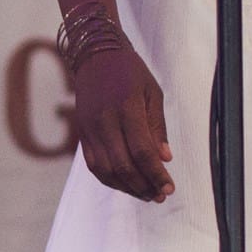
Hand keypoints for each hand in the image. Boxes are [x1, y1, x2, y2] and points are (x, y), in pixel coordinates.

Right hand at [72, 47, 173, 202]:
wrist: (94, 56)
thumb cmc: (129, 71)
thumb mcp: (152, 93)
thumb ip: (157, 127)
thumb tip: (165, 158)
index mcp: (126, 107)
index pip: (142, 150)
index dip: (156, 174)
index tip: (169, 187)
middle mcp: (105, 120)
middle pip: (123, 165)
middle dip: (144, 185)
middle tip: (160, 195)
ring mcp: (90, 128)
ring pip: (106, 170)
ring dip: (127, 187)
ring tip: (145, 193)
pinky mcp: (82, 133)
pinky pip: (94, 165)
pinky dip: (109, 179)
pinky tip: (125, 184)